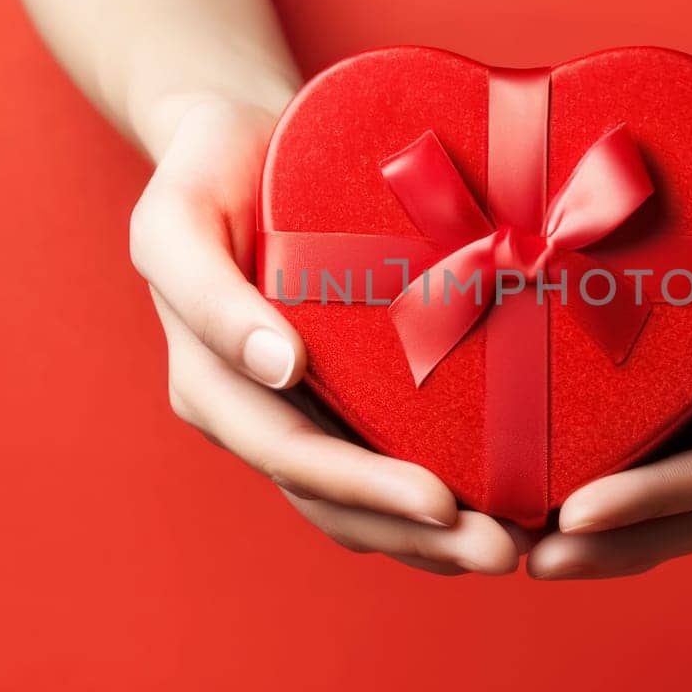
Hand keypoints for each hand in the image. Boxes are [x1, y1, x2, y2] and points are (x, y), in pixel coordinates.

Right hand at [129, 94, 520, 575]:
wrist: (238, 140)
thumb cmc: (208, 168)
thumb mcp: (177, 214)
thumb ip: (207, 292)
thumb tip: (279, 368)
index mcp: (209, 383)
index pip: (290, 453)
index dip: (364, 487)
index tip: (442, 502)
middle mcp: (251, 413)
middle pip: (334, 500)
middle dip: (417, 534)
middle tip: (504, 550)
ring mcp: (295, 411)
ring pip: (360, 504)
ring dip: (435, 537)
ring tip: (514, 546)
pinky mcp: (337, 397)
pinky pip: (382, 463)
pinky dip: (434, 501)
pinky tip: (501, 508)